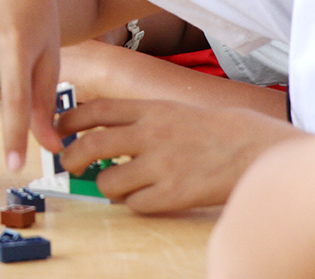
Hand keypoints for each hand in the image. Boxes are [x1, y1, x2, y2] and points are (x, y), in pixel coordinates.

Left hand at [56, 98, 298, 213]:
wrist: (256, 149)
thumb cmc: (213, 130)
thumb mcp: (172, 109)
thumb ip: (137, 118)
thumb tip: (95, 131)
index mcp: (149, 109)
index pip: (94, 110)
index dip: (68, 121)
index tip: (58, 130)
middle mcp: (151, 134)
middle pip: (90, 146)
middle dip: (71, 159)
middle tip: (70, 166)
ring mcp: (162, 165)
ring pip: (108, 182)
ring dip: (106, 187)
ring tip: (117, 184)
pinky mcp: (175, 194)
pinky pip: (135, 205)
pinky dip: (134, 204)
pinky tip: (145, 196)